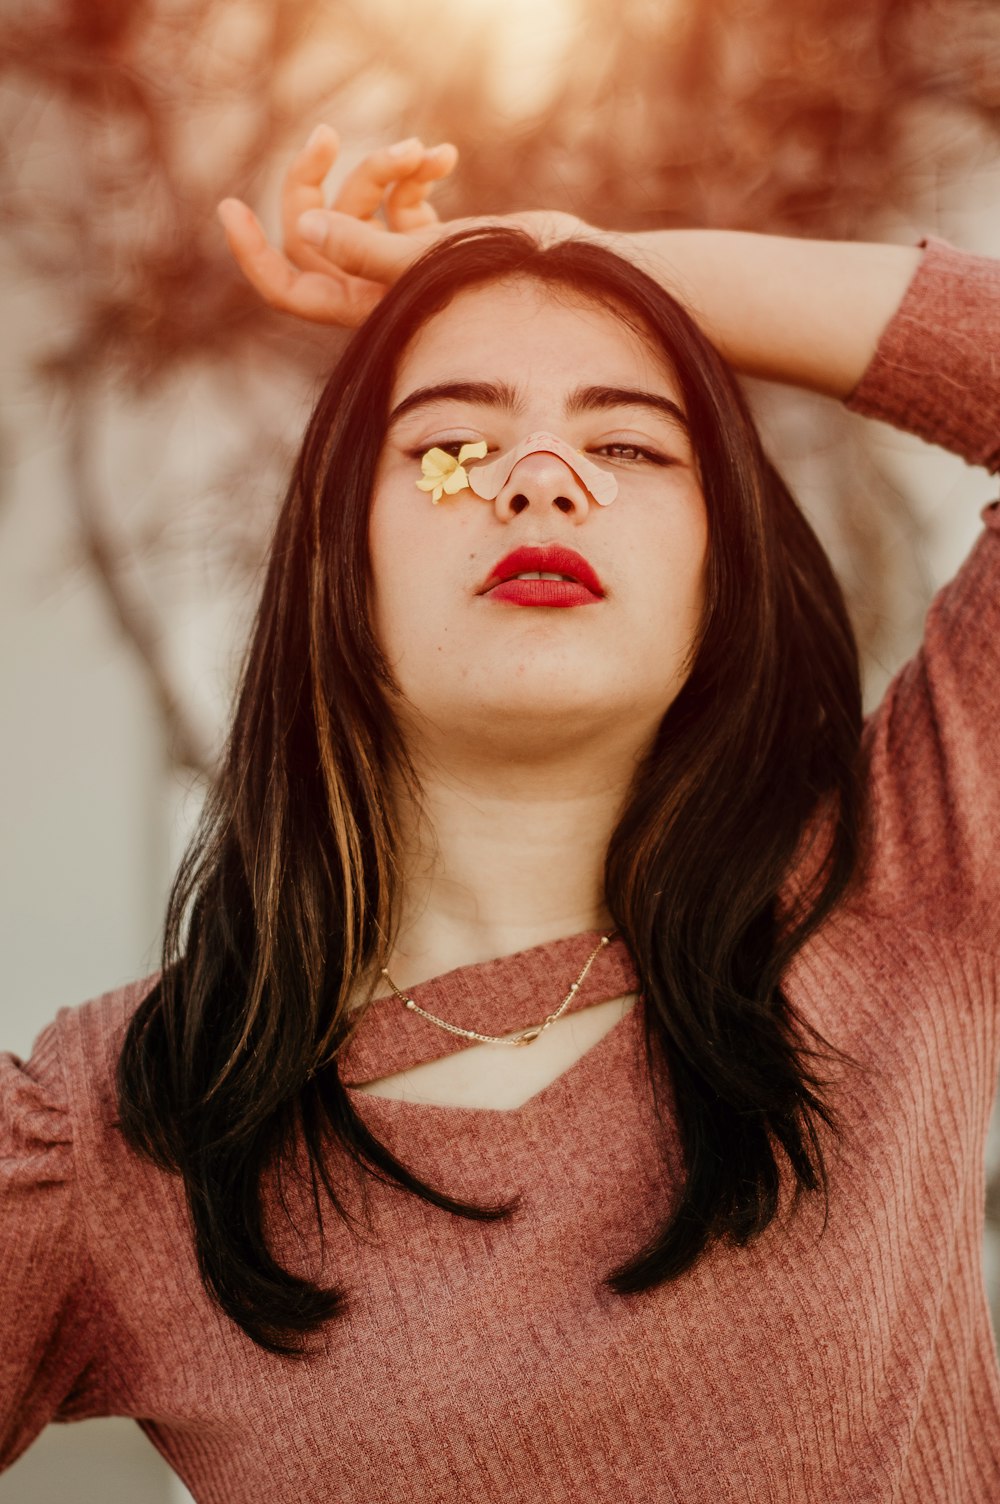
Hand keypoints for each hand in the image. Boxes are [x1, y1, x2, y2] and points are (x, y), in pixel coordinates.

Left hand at [217, 125, 588, 328]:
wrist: (564, 279)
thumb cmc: (497, 284)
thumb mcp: (422, 262)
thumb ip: (363, 248)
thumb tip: (309, 225)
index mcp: (360, 310)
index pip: (289, 288)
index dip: (253, 254)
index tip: (229, 206)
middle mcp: (370, 290)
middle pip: (313, 230)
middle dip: (316, 180)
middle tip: (325, 136)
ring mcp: (396, 264)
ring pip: (359, 204)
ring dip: (384, 168)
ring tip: (422, 151)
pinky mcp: (425, 240)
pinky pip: (399, 197)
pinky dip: (417, 171)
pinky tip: (446, 156)